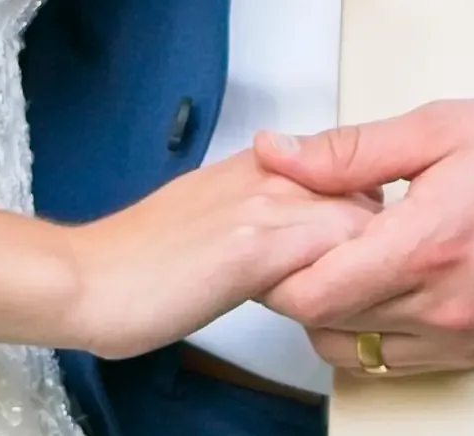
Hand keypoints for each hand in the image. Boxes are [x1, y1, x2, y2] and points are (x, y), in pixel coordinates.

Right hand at [64, 147, 376, 360]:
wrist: (90, 277)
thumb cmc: (139, 259)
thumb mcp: (210, 215)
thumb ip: (256, 210)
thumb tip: (291, 230)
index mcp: (258, 162)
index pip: (348, 171)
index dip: (365, 214)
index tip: (370, 251)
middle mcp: (269, 172)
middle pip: (366, 190)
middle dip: (383, 235)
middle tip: (380, 282)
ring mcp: (265, 205)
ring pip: (361, 217)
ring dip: (372, 261)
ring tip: (367, 303)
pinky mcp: (256, 247)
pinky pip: (335, 255)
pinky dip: (348, 282)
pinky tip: (339, 311)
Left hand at [255, 96, 473, 374]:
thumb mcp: (440, 126)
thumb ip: (351, 150)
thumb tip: (279, 152)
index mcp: (426, 245)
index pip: (313, 292)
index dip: (278, 265)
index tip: (280, 228)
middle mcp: (442, 308)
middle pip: (327, 325)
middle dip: (303, 281)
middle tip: (312, 231)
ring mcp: (462, 339)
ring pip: (357, 352)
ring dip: (337, 312)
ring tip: (354, 253)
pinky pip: (400, 363)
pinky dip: (376, 330)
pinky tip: (390, 280)